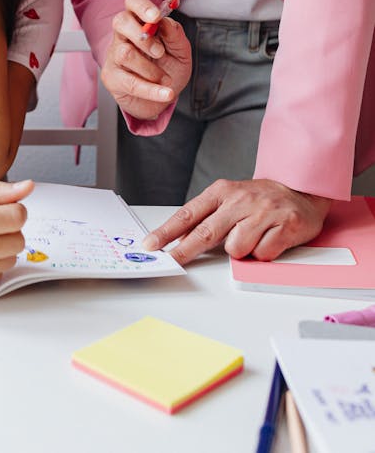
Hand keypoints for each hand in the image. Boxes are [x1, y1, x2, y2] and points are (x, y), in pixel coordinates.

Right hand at [101, 0, 191, 120]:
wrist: (163, 98)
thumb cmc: (169, 69)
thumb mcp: (181, 52)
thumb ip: (175, 35)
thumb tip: (166, 21)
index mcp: (140, 22)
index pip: (133, 2)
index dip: (142, 6)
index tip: (156, 16)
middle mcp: (124, 36)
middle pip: (121, 22)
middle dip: (141, 35)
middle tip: (160, 51)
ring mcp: (114, 56)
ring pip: (125, 53)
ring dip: (150, 68)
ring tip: (164, 78)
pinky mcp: (112, 77)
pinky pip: (129, 82)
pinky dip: (151, 90)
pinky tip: (165, 93)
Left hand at [141, 179, 331, 264]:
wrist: (301, 190)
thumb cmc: (259, 200)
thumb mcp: (230, 199)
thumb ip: (209, 217)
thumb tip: (181, 241)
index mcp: (222, 191)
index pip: (189, 214)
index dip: (168, 231)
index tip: (151, 244)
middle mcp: (240, 200)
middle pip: (205, 233)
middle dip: (184, 251)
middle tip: (171, 262)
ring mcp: (263, 212)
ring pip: (236, 248)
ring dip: (242, 250)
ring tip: (253, 236)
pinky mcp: (285, 226)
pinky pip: (262, 254)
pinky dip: (264, 253)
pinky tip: (270, 238)